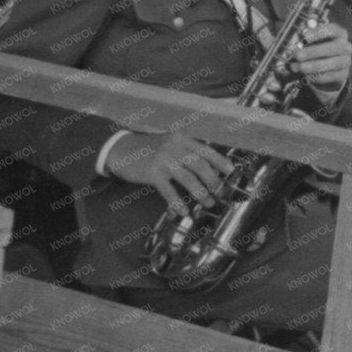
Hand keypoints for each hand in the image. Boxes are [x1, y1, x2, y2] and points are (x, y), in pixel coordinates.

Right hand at [106, 132, 235, 213]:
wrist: (120, 150)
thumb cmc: (148, 150)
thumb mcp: (169, 144)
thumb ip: (186, 153)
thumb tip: (209, 171)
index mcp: (182, 139)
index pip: (206, 151)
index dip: (220, 162)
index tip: (231, 172)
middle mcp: (175, 147)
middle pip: (201, 166)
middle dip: (213, 181)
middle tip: (219, 193)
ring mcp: (163, 160)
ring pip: (189, 179)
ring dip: (200, 193)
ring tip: (208, 203)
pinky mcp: (152, 173)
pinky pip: (169, 191)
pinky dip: (177, 202)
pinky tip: (182, 211)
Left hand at [290, 22, 351, 92]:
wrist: (328, 67)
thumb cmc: (317, 48)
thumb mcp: (312, 39)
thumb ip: (305, 34)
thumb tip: (300, 32)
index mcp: (339, 33)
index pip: (331, 30)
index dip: (318, 32)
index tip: (304, 36)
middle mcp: (345, 46)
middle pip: (332, 48)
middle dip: (312, 52)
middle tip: (297, 55)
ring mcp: (346, 61)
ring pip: (332, 64)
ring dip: (312, 66)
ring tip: (296, 67)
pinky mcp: (343, 74)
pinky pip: (330, 76)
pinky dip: (315, 76)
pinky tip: (304, 75)